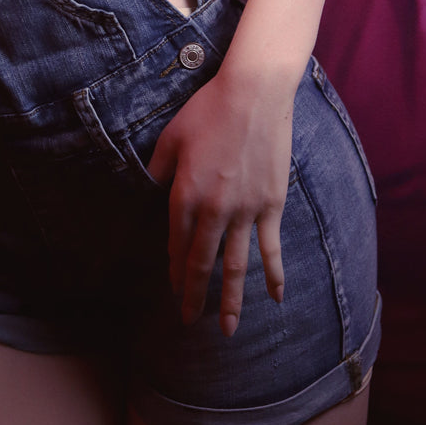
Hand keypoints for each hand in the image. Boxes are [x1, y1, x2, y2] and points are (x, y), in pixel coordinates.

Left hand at [146, 71, 291, 336]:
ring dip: (230, 300)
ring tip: (227, 329)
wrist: (253, 95)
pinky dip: (273, 275)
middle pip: (202, 262)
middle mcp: (213, 209)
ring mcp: (245, 211)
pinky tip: (275, 298)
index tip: (174, 290)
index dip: (175, 269)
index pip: (176, 243)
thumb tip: (150, 186)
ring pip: (236, 265)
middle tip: (188, 321)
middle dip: (194, 295)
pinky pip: (271, 248)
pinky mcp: (271, 205)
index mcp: (184, 194)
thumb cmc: (207, 111)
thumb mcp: (170, 137)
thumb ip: (159, 167)